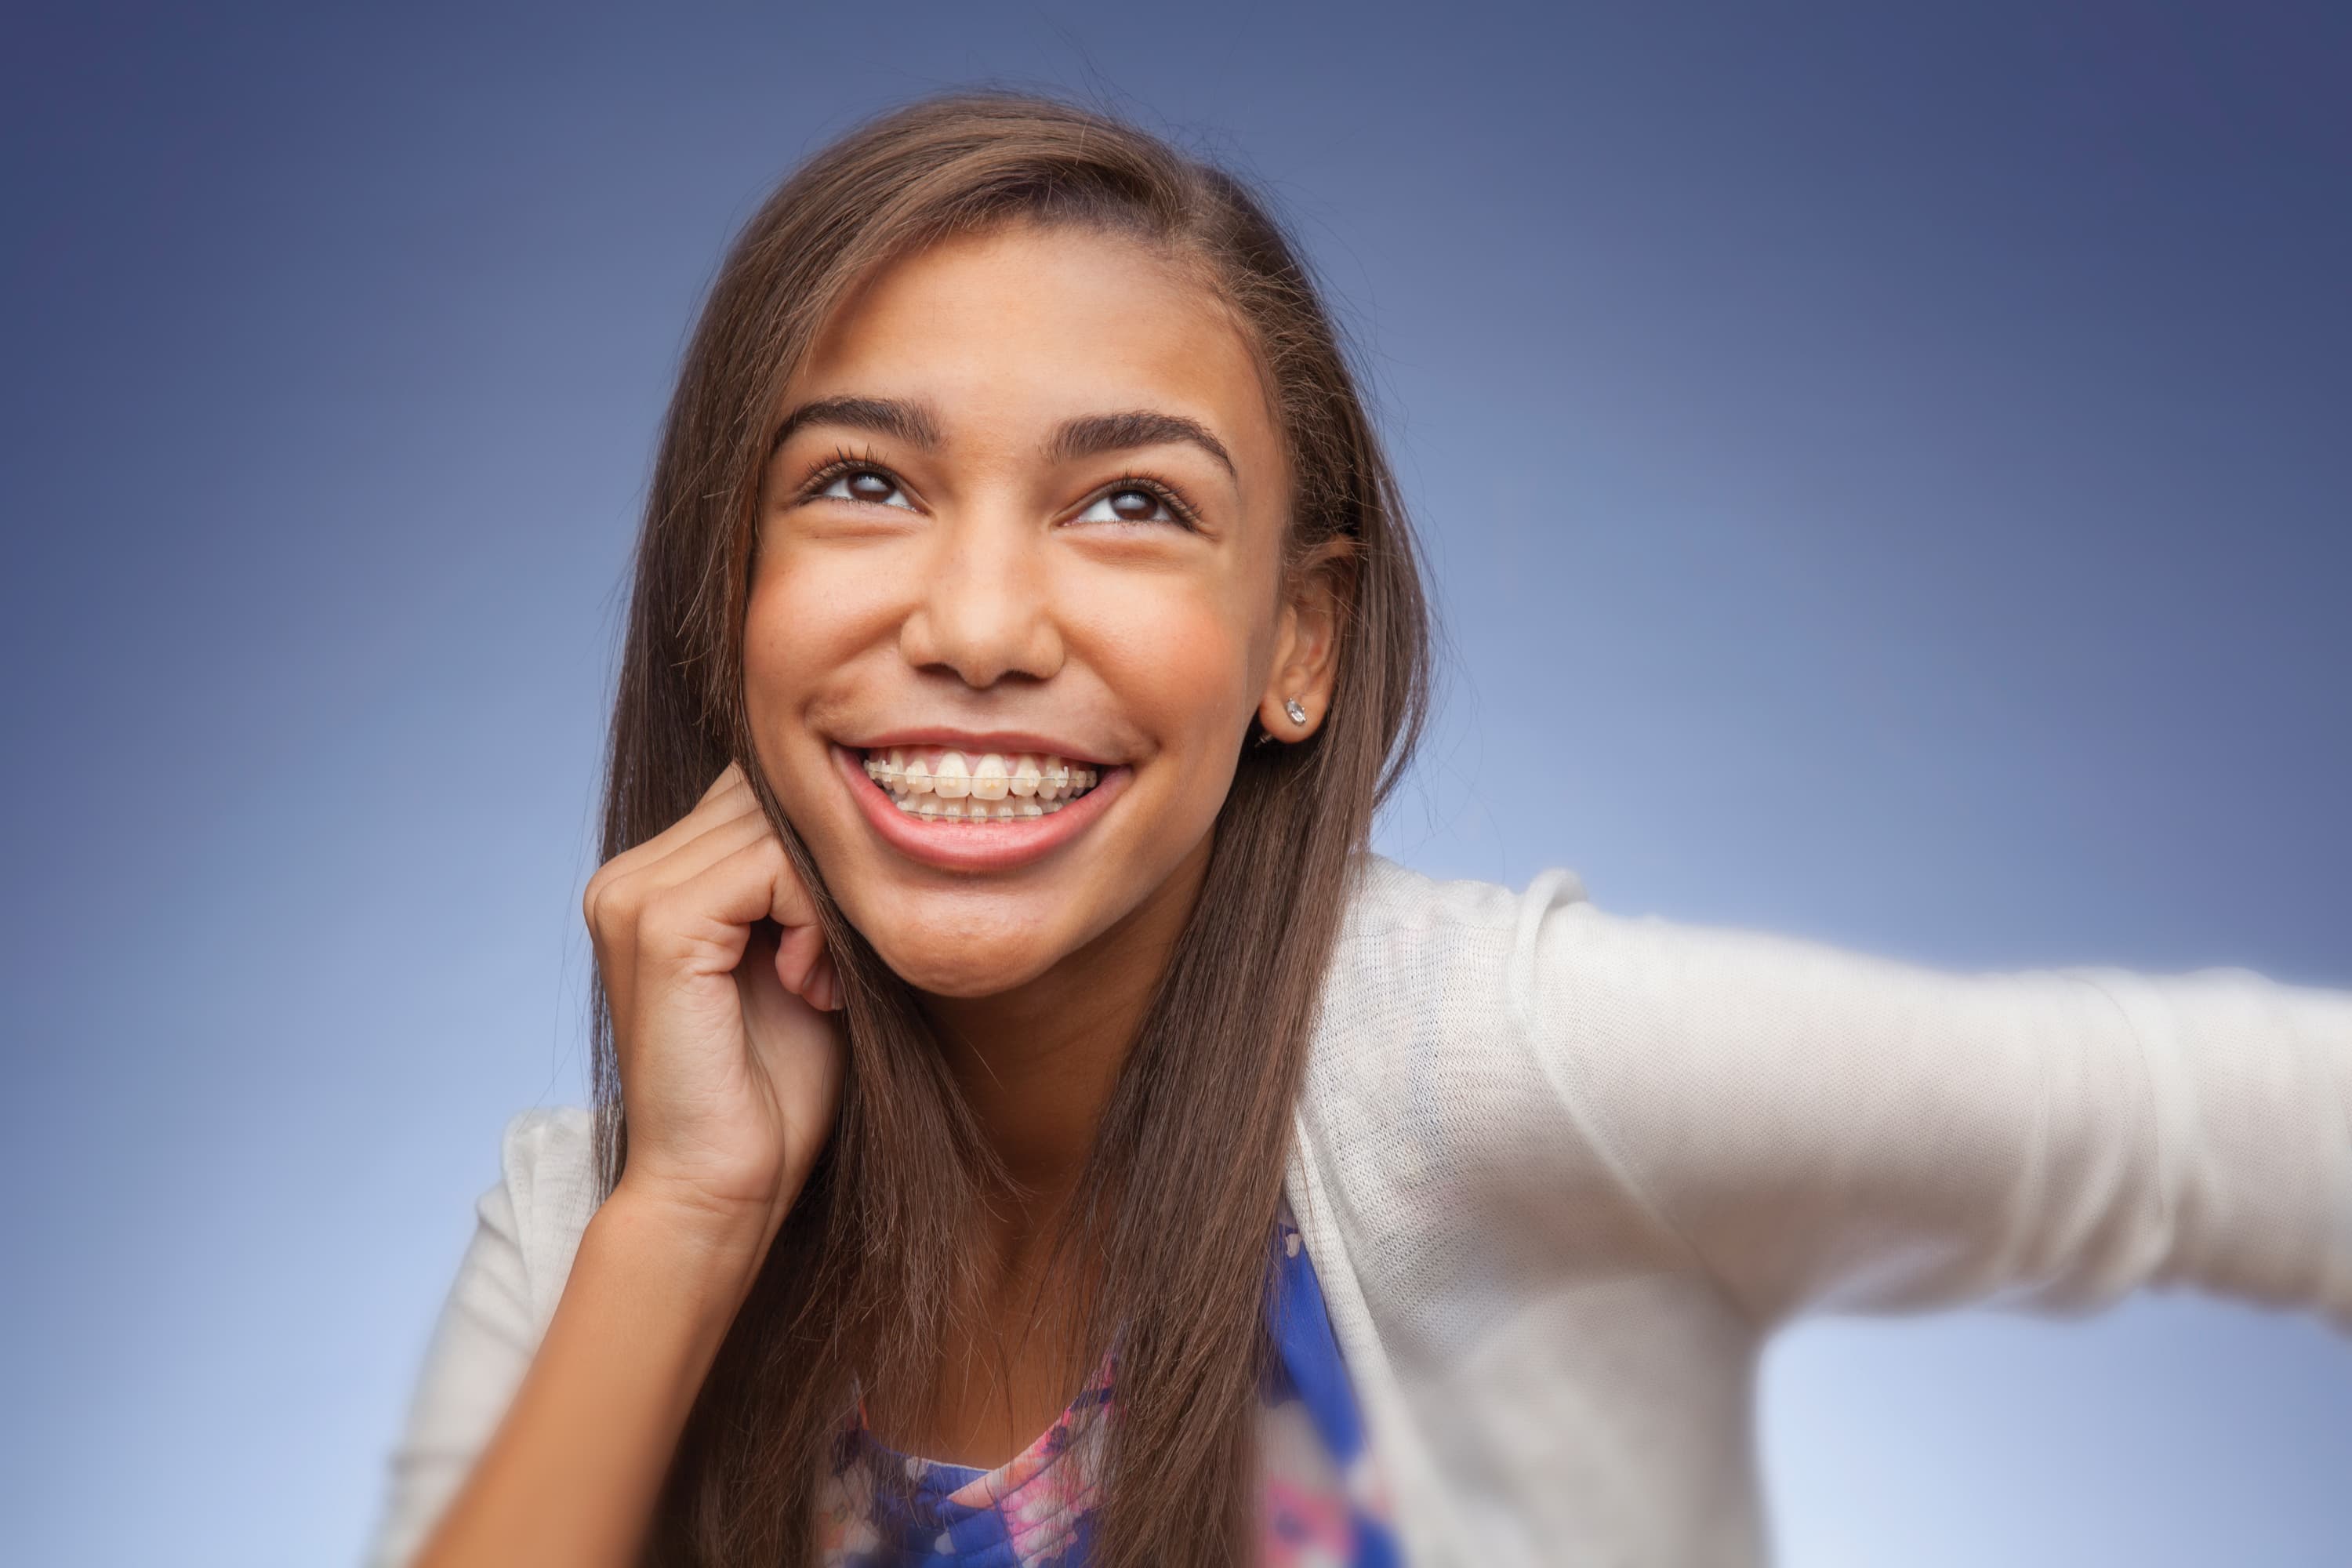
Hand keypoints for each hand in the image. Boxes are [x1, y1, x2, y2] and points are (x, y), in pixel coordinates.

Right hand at [581, 761, 844, 1258]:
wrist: (726, 1187)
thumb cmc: (776, 1088)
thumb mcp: (804, 956)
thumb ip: (806, 879)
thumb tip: (860, 802)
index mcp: (651, 878)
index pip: (757, 789)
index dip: (821, 852)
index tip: (835, 948)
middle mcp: (627, 875)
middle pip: (767, 793)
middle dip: (827, 872)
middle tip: (831, 970)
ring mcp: (632, 895)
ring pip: (776, 822)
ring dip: (827, 899)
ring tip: (819, 981)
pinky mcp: (660, 926)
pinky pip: (772, 863)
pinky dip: (816, 917)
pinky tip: (809, 985)